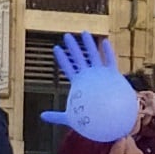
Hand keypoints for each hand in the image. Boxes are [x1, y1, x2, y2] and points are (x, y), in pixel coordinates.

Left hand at [39, 29, 138, 143]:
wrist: (110, 120)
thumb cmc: (92, 119)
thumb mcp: (72, 118)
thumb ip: (57, 116)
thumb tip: (41, 116)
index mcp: (79, 82)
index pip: (68, 67)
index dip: (62, 58)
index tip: (56, 48)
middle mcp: (89, 76)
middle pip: (79, 58)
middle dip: (73, 47)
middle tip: (66, 35)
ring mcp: (101, 74)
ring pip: (94, 56)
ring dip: (89, 45)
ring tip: (84, 33)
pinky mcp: (113, 76)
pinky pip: (110, 62)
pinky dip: (108, 52)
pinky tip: (105, 42)